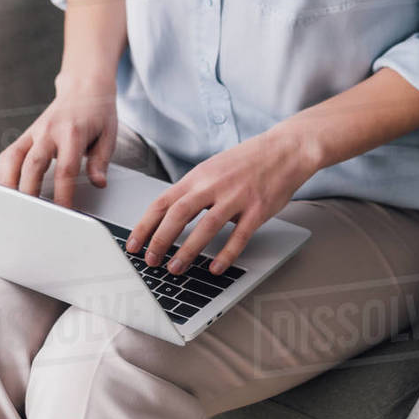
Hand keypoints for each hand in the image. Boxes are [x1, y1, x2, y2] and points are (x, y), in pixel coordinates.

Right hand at [0, 76, 117, 207]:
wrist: (85, 87)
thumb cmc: (97, 112)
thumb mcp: (109, 135)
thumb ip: (101, 161)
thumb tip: (98, 183)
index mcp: (73, 133)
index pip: (65, 169)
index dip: (63, 193)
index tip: (63, 212)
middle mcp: (50, 131)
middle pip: (33, 165)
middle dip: (30, 192)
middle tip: (30, 215)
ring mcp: (35, 131)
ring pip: (14, 158)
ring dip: (10, 183)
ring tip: (10, 205)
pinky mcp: (26, 133)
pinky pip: (9, 153)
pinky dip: (3, 172)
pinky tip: (4, 188)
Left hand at [124, 123, 318, 275]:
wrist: (284, 149)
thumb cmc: (246, 161)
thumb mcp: (212, 168)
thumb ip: (193, 190)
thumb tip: (169, 215)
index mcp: (199, 176)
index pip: (163, 201)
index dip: (145, 225)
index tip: (134, 244)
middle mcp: (214, 185)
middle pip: (178, 214)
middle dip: (160, 240)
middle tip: (151, 261)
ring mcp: (236, 197)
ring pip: (206, 227)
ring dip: (188, 251)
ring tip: (176, 269)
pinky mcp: (257, 209)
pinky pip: (239, 236)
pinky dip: (226, 254)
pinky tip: (215, 268)